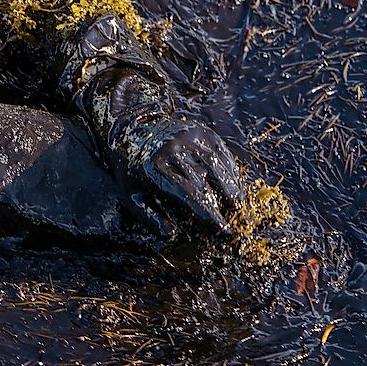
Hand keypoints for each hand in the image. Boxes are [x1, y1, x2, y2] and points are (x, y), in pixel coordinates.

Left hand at [126, 122, 242, 237]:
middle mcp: (172, 149)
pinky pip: (221, 153)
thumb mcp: (131, 194)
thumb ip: (149, 216)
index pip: (188, 194)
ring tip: (237, 208)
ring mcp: (188, 137)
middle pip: (204, 182)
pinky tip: (234, 188)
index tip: (223, 231)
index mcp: (153, 167)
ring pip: (217, 166)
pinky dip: (230, 172)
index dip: (208, 214)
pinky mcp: (200, 131)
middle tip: (231, 227)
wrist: (129, 131)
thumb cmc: (133, 170)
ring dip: (230, 189)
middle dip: (220, 207)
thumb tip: (170, 234)